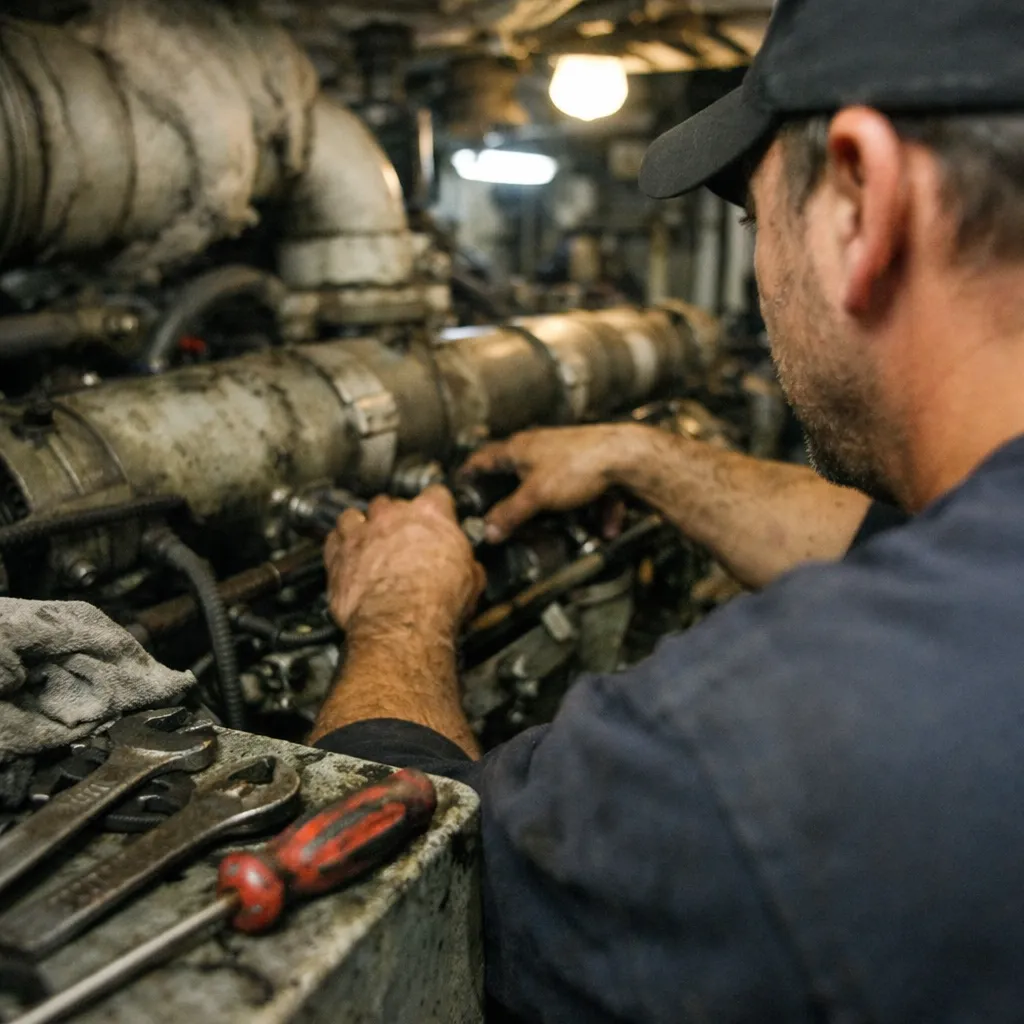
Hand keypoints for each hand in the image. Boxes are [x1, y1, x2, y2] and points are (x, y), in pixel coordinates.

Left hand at [324, 487, 485, 637]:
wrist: (402, 625)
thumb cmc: (436, 604)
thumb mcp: (471, 582)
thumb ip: (466, 563)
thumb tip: (469, 568)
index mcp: (431, 515)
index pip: (436, 495)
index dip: (437, 509)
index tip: (437, 519)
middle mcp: (393, 516)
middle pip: (391, 503)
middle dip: (395, 519)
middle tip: (403, 540)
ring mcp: (363, 532)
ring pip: (356, 515)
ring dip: (362, 527)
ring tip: (369, 544)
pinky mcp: (338, 554)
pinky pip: (333, 538)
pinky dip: (338, 545)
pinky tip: (346, 556)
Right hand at [460, 425, 650, 542]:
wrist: (628, 456)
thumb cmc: (581, 464)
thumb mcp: (536, 496)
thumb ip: (510, 514)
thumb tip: (489, 530)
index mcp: (521, 448)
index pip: (484, 457)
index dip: (470, 472)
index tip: (461, 482)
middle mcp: (542, 446)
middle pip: (520, 470)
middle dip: (515, 494)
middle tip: (505, 511)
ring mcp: (568, 454)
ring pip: (557, 484)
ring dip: (560, 508)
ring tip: (561, 525)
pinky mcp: (593, 465)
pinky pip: (590, 492)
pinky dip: (596, 510)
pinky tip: (605, 527)